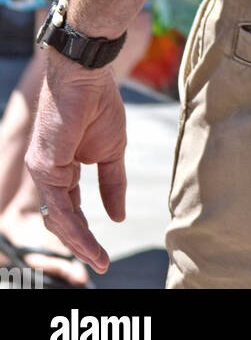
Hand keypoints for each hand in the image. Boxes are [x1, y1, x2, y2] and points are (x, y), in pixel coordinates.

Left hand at [24, 52, 126, 272]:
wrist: (88, 76)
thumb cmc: (99, 104)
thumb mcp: (112, 152)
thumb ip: (112, 184)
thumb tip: (118, 217)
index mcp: (62, 168)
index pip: (71, 209)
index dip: (86, 232)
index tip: (103, 254)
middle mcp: (47, 172)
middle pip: (62, 219)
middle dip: (80, 245)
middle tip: (99, 263)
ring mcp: (42, 170)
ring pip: (59, 218)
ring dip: (79, 242)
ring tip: (98, 259)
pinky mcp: (43, 166)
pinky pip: (60, 206)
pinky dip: (75, 227)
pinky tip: (89, 241)